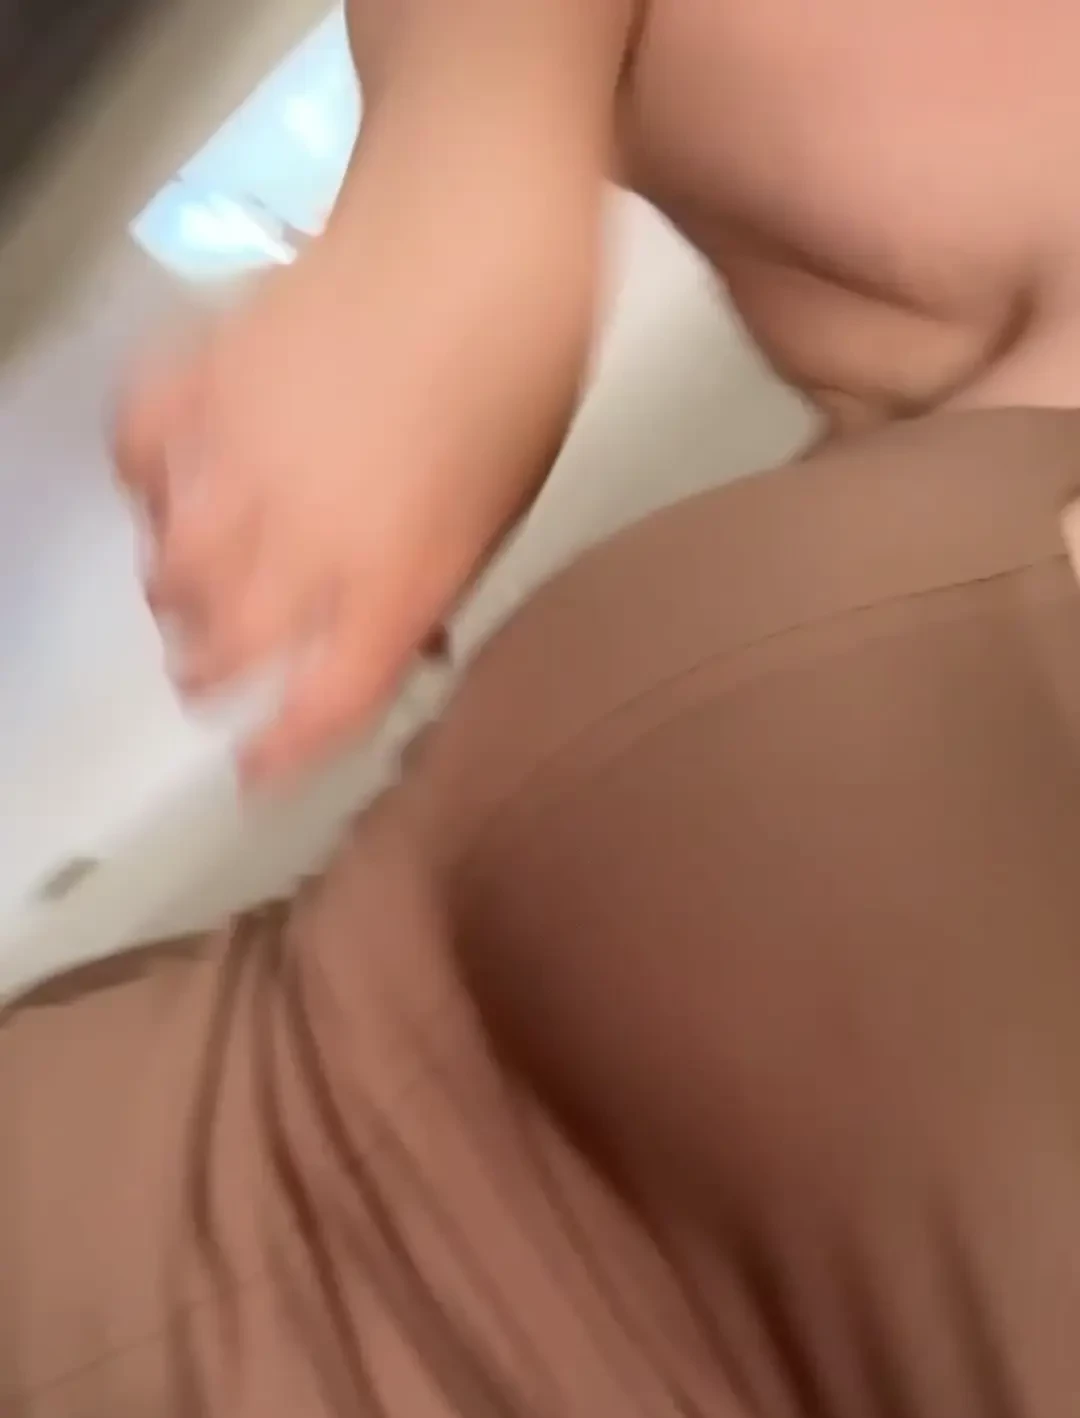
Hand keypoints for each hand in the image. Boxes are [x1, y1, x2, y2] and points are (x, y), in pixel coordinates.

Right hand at [115, 180, 594, 786]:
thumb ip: (441, 580)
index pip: (317, 705)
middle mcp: (304, 536)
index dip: (281, 755)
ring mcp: (241, 455)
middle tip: (219, 680)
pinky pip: (140, 454)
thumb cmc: (527, 362)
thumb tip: (407, 635)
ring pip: (170, 571)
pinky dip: (146, 484)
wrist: (481, 212)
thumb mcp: (508, 503)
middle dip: (214, 680)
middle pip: (222, 651)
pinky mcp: (203, 377)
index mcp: (394, 577)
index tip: (260, 772)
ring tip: (196, 598)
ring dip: (179, 600)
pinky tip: (171, 486)